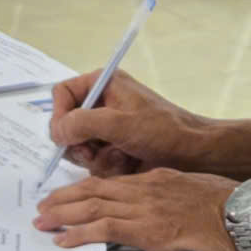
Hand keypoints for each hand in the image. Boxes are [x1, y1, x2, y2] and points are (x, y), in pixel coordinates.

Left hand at [33, 168, 243, 250]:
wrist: (249, 215)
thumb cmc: (233, 208)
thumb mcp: (196, 194)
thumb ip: (173, 201)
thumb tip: (161, 215)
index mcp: (157, 179)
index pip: (112, 182)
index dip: (85, 188)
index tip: (68, 195)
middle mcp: (147, 189)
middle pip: (95, 190)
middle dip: (65, 198)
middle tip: (44, 205)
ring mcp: (146, 208)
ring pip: (93, 206)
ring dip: (63, 214)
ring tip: (43, 220)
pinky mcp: (148, 230)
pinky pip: (105, 229)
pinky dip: (79, 233)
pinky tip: (63, 239)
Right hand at [49, 69, 221, 177]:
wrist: (193, 154)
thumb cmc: (164, 130)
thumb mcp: (120, 123)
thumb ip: (82, 123)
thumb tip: (57, 131)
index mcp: (102, 84)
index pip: (62, 94)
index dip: (59, 115)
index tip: (65, 136)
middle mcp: (101, 104)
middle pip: (66, 125)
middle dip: (80, 143)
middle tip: (94, 150)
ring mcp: (106, 129)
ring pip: (78, 148)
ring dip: (97, 158)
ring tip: (122, 156)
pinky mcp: (112, 149)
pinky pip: (94, 162)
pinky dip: (108, 166)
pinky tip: (128, 163)